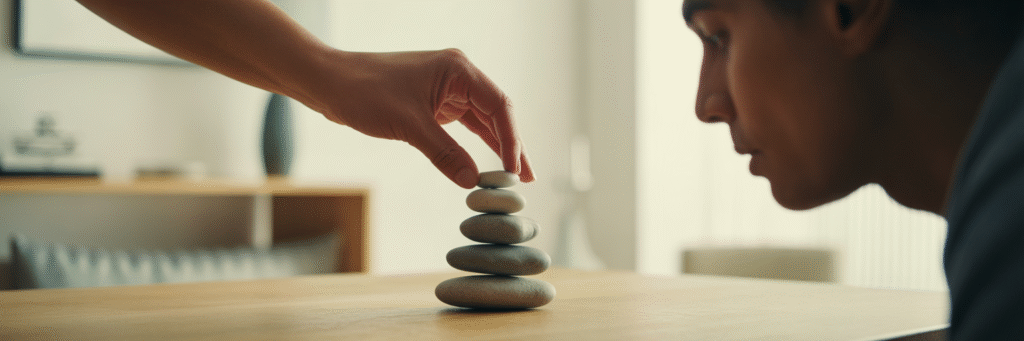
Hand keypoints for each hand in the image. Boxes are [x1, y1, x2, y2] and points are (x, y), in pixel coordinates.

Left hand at [303, 48, 534, 187]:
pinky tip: (488, 163)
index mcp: (458, 70)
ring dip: (498, 147)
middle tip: (526, 178)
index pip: (498, 106)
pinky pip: (464, 125)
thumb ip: (444, 153)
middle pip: (497, 114)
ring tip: (515, 176)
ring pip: (483, 121)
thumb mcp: (408, 126)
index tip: (513, 171)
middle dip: (512, 145)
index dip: (511, 140)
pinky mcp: (434, 103)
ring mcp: (447, 89)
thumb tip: (472, 181)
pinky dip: (476, 144)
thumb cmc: (365, 92)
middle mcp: (458, 76)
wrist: (330, 83)